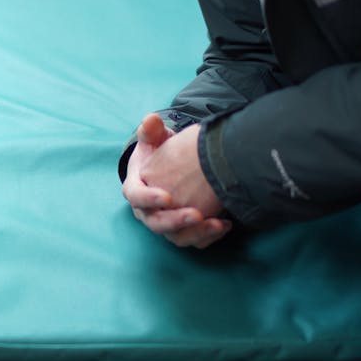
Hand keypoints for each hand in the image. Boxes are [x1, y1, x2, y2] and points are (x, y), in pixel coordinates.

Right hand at [123, 113, 231, 248]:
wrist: (171, 169)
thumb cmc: (160, 154)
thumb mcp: (154, 140)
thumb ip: (151, 131)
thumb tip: (151, 120)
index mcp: (135, 188)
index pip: (135, 197)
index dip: (149, 199)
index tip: (167, 196)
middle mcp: (146, 211)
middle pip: (156, 223)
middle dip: (176, 221)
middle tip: (196, 214)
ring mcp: (165, 225)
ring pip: (177, 237)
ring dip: (197, 233)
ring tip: (217, 224)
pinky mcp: (182, 232)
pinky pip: (194, 240)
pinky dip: (209, 236)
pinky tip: (225, 224)